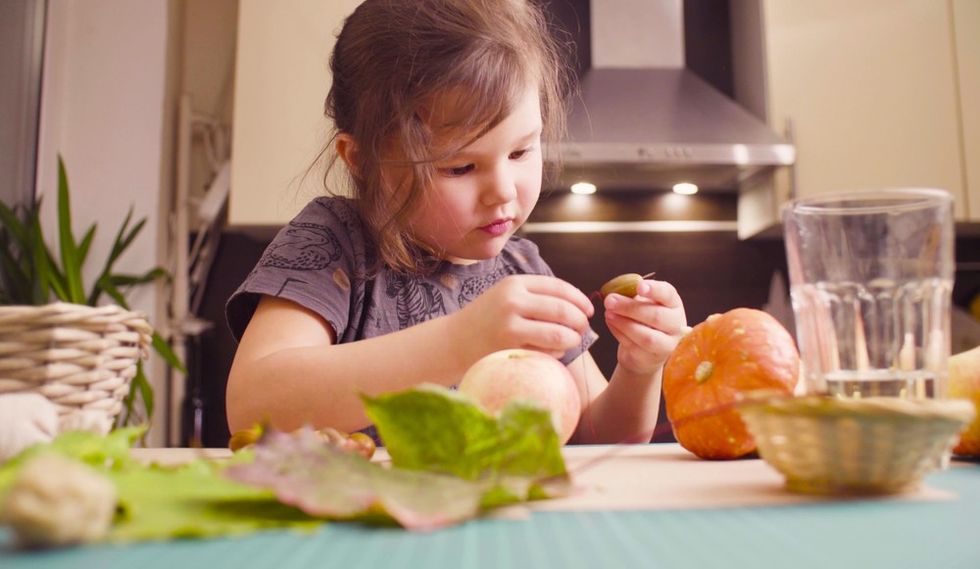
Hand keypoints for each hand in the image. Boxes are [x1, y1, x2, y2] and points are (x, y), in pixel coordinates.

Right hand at [449, 275, 593, 364]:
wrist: (453, 341)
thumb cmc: (486, 320)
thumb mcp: (506, 296)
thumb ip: (536, 296)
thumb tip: (577, 304)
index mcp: (515, 283)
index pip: (559, 287)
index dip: (579, 299)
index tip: (588, 310)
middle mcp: (513, 299)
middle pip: (563, 309)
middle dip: (580, 321)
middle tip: (583, 329)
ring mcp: (510, 323)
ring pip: (559, 332)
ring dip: (572, 339)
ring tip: (571, 341)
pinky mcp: (509, 345)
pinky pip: (546, 350)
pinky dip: (556, 352)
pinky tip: (552, 352)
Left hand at [603, 279, 686, 375]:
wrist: (645, 351)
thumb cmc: (644, 320)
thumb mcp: (643, 304)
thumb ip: (634, 296)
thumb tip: (615, 295)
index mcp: (674, 305)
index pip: (669, 294)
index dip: (655, 290)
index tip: (639, 286)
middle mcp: (676, 326)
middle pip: (656, 316)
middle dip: (630, 307)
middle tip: (610, 300)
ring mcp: (666, 345)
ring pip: (646, 336)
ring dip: (623, 323)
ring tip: (608, 313)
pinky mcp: (651, 359)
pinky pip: (634, 346)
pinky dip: (619, 333)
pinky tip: (610, 323)